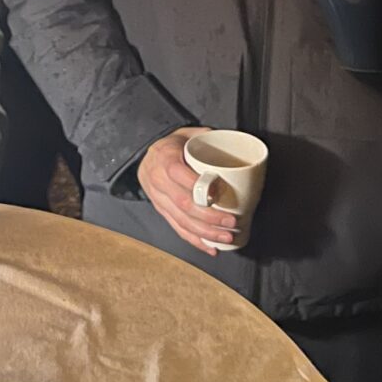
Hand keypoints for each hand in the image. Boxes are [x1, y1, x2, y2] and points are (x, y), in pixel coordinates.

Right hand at [138, 126, 234, 255]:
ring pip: (181, 221)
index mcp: (164, 158)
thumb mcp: (186, 133)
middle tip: (231, 222)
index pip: (180, 174)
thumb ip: (206, 137)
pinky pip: (178, 229)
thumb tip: (233, 142)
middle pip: (183, 204)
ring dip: (205, 233)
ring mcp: (158, 199)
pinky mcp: (162, 212)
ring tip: (226, 237)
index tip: (220, 193)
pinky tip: (211, 247)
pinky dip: (195, 241)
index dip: (199, 187)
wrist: (148, 157)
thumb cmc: (172, 145)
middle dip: (209, 217)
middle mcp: (158, 181)